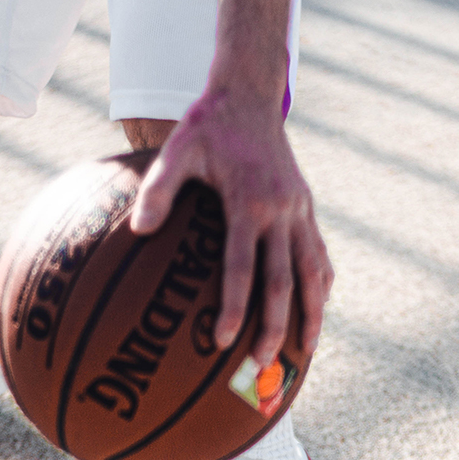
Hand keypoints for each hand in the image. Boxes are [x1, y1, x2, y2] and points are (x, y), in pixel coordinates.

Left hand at [129, 88, 332, 367]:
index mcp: (249, 202)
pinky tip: (318, 308)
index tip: (225, 340)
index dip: (237, 306)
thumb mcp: (176, 150)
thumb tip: (137, 230)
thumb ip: (158, 190)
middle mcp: (281, 210)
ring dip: (312, 313)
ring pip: (313, 272)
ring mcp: (299, 209)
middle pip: (284, 281)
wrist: (249, 95)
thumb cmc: (206, 126)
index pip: (244, 267)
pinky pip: (319, 253)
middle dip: (275, 326)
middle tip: (261, 364)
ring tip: (306, 350)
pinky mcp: (306, 206)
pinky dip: (321, 283)